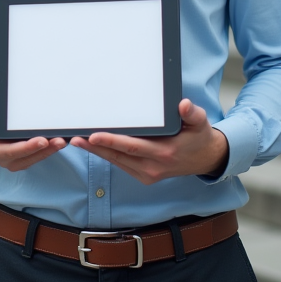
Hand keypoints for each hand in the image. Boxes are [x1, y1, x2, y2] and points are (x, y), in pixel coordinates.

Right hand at [0, 100, 66, 171]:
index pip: (12, 152)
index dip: (27, 147)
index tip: (42, 140)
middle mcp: (5, 160)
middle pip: (27, 157)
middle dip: (44, 150)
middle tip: (59, 140)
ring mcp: (16, 160)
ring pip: (35, 158)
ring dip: (50, 151)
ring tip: (62, 140)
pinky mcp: (25, 158)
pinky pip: (38, 156)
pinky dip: (49, 150)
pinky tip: (59, 141)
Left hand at [70, 99, 228, 185]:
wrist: (205, 159)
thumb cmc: (198, 136)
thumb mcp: (200, 122)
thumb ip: (192, 113)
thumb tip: (183, 105)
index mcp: (164, 153)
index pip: (133, 146)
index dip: (112, 141)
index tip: (94, 135)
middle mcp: (153, 167)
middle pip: (119, 156)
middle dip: (96, 147)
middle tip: (76, 138)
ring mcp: (148, 174)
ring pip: (117, 162)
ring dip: (96, 153)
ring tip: (77, 141)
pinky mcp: (144, 176)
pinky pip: (121, 165)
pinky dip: (106, 156)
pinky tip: (92, 147)